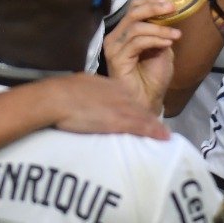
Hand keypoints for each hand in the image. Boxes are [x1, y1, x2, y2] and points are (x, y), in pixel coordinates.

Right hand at [41, 73, 169, 138]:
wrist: (58, 98)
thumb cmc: (63, 93)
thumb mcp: (83, 86)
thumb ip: (92, 92)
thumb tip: (90, 100)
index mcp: (112, 85)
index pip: (131, 99)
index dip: (138, 110)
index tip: (144, 118)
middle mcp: (122, 95)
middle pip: (141, 108)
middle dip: (150, 119)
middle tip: (160, 130)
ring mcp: (122, 107)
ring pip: (144, 117)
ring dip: (155, 127)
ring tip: (165, 135)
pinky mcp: (119, 121)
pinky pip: (141, 127)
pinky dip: (154, 132)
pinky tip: (164, 137)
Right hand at [103, 0, 180, 113]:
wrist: (149, 101)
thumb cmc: (154, 77)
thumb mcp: (161, 48)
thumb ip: (160, 31)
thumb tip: (167, 13)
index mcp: (125, 33)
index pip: (133, 8)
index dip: (151, 1)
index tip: (170, 3)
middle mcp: (116, 38)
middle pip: (132, 12)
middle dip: (154, 8)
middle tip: (172, 9)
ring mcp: (113, 48)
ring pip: (136, 27)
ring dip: (159, 28)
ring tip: (175, 35)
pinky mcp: (116, 59)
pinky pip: (137, 42)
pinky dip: (155, 39)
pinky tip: (167, 43)